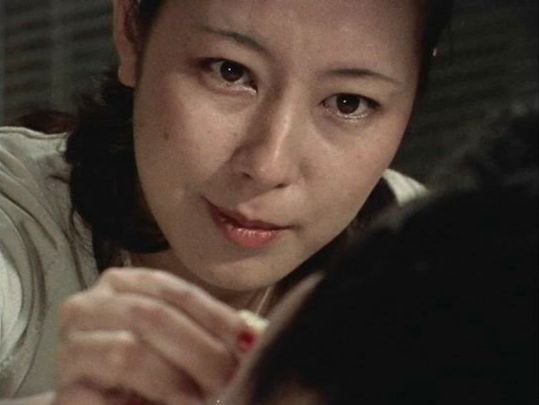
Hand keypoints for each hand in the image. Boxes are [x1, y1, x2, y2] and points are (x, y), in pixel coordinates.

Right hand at [55, 268, 256, 404]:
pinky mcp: (66, 390)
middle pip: (153, 316)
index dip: (216, 317)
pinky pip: (112, 391)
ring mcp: (71, 347)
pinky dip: (153, 397)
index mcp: (122, 284)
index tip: (250, 342)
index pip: (175, 291)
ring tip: (205, 399)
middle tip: (231, 378)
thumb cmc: (153, 370)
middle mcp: (89, 306)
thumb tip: (255, 337)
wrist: (109, 404)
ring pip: (130, 353)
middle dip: (200, 350)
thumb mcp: (183, 342)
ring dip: (176, 379)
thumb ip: (211, 332)